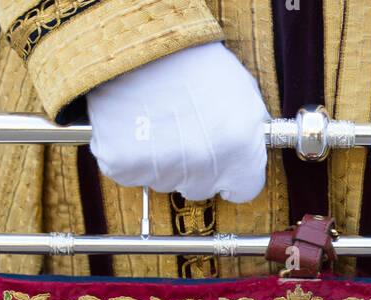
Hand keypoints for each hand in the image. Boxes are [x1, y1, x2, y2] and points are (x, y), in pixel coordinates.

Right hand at [86, 41, 268, 202]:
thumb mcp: (238, 85)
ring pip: (167, 181)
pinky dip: (131, 157)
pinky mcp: (123, 164)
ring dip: (163, 160)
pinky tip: (135, 125)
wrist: (137, 39)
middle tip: (183, 127)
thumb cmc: (190, 56)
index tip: (222, 158)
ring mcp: (164, 171)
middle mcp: (206, 167)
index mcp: (241, 148)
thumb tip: (247, 141)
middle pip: (203, 187)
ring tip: (158, 119)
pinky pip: (131, 173)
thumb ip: (247, 124)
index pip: (244, 188)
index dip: (232, 172)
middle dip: (196, 165)